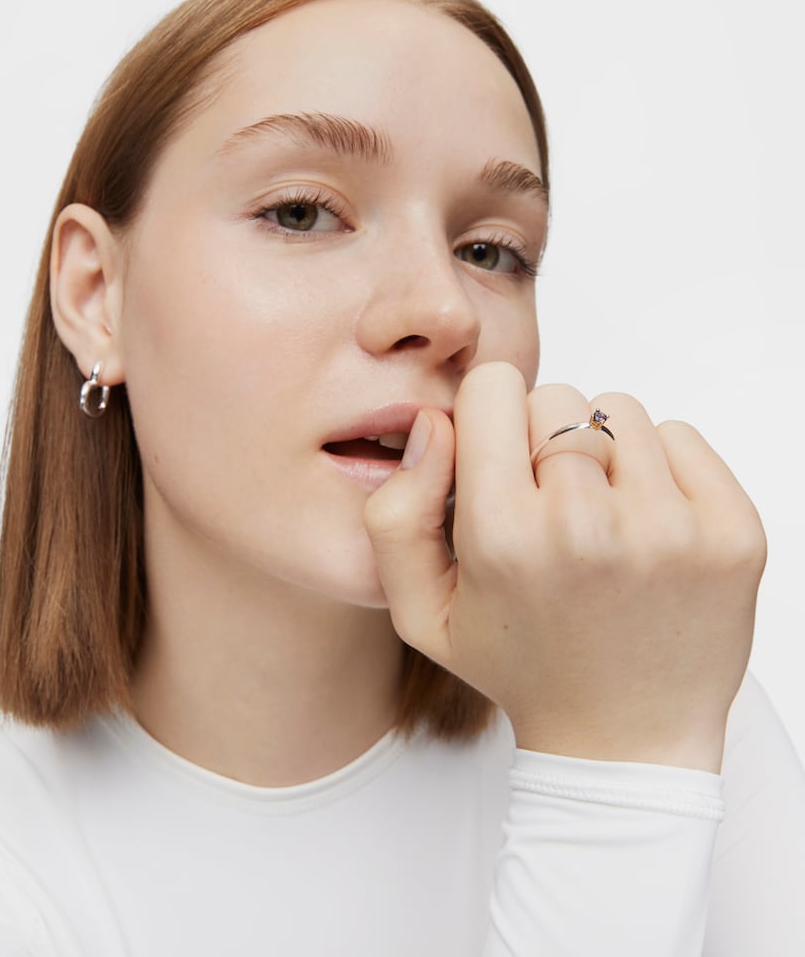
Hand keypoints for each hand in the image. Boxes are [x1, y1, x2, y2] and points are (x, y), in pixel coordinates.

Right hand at [364, 362, 764, 771]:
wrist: (624, 741)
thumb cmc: (519, 666)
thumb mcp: (420, 611)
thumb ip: (396, 512)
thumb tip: (433, 424)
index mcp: (503, 538)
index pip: (493, 388)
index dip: (486, 417)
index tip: (496, 460)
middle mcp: (588, 526)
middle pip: (557, 396)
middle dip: (542, 439)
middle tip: (547, 506)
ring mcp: (671, 528)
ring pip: (620, 410)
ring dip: (601, 451)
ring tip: (597, 518)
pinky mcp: (733, 532)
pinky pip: (682, 436)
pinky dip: (659, 467)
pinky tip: (643, 527)